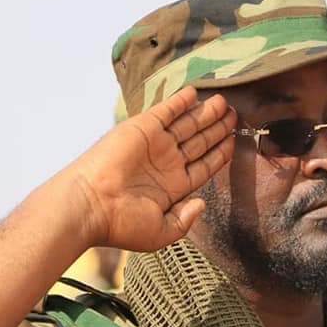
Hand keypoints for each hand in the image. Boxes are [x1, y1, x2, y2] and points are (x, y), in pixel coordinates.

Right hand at [72, 86, 235, 251]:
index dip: (220, 153)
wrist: (91, 205)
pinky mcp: (143, 128)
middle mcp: (166, 163)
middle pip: (200, 142)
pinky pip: (167, 110)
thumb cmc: (121, 224)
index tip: (235, 141)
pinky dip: (181, 100)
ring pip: (188, 124)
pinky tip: (196, 93)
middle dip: (218, 129)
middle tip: (235, 115)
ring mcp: (155, 145)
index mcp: (173, 187)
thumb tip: (202, 203)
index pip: (204, 165)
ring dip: (207, 113)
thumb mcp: (161, 233)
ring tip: (225, 103)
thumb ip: (185, 220)